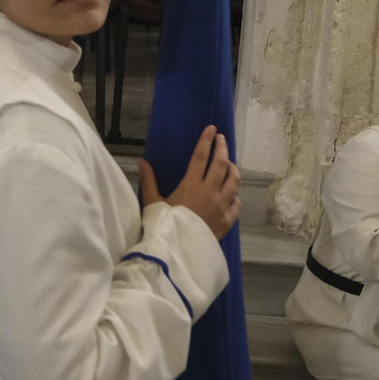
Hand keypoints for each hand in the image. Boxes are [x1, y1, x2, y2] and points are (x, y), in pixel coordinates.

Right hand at [139, 125, 240, 239]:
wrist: (179, 251)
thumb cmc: (164, 225)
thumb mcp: (153, 202)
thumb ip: (149, 180)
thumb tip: (142, 161)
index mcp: (191, 184)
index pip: (201, 156)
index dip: (206, 140)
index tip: (211, 128)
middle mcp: (210, 191)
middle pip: (221, 164)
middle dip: (222, 148)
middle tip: (221, 139)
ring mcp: (222, 206)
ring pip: (234, 181)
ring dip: (233, 169)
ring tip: (230, 163)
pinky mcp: (227, 220)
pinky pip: (237, 204)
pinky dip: (235, 196)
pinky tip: (231, 195)